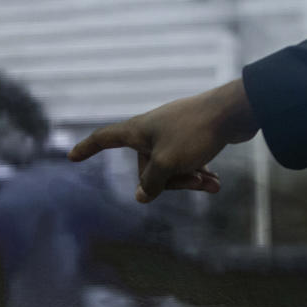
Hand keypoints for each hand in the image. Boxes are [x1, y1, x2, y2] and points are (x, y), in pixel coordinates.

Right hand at [69, 79, 258, 202]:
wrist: (235, 110)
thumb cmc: (195, 133)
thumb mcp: (167, 164)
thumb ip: (151, 183)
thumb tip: (141, 196)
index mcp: (137, 130)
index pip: (104, 139)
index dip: (87, 148)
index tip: (71, 157)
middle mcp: (151, 130)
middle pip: (146, 167)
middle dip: (169, 181)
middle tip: (193, 180)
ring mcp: (173, 132)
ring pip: (171, 167)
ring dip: (190, 180)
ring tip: (211, 184)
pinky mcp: (193, 135)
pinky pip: (188, 161)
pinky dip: (200, 172)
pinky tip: (216, 182)